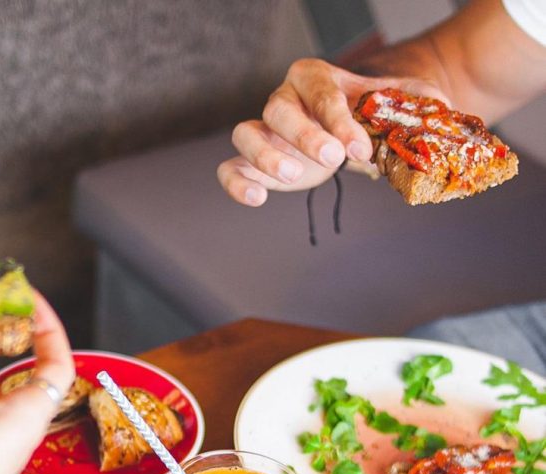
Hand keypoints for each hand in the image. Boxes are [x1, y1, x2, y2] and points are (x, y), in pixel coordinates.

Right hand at [217, 59, 447, 205]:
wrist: (363, 125)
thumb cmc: (381, 111)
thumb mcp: (408, 101)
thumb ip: (424, 107)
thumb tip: (441, 124)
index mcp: (316, 76)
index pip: (320, 91)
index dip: (338, 119)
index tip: (362, 148)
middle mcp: (285, 99)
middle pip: (278, 108)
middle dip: (305, 134)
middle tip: (334, 161)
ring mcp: (266, 132)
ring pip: (246, 134)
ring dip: (266, 156)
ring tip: (294, 177)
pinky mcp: (257, 164)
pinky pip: (231, 169)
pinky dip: (237, 183)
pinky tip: (257, 198)